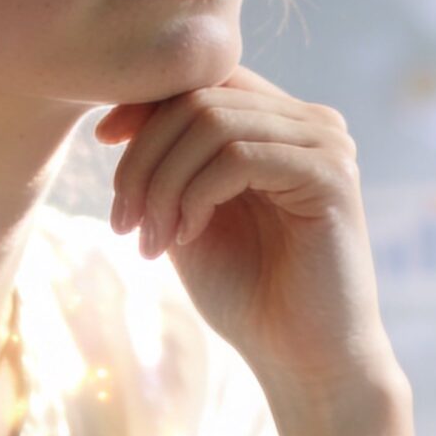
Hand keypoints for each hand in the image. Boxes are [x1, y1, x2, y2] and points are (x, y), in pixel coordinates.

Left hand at [95, 66, 394, 395]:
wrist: (302, 361)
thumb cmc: (247, 292)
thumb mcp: (190, 209)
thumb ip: (173, 156)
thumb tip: (124, 105)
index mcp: (280, 122)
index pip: (205, 74)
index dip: (146, 101)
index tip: (103, 142)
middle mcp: (310, 122)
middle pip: (200, 96)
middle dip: (144, 157)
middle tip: (125, 222)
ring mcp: (327, 144)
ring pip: (213, 122)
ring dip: (163, 182)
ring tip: (151, 240)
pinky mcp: (332, 176)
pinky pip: (239, 157)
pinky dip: (195, 195)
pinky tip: (185, 237)